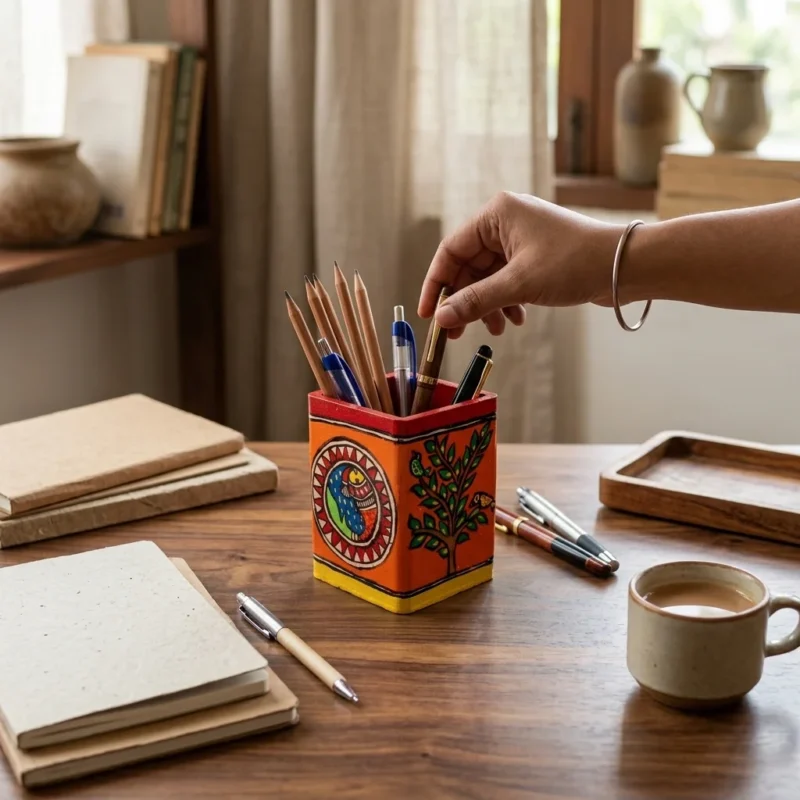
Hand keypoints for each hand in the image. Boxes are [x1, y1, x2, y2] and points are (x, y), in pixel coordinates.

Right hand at [418, 192, 623, 337]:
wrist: (625, 267)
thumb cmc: (575, 263)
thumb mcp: (519, 285)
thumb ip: (476, 301)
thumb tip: (441, 319)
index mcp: (497, 214)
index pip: (451, 251)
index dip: (436, 285)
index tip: (428, 315)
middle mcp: (506, 222)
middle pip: (468, 266)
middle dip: (465, 301)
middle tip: (456, 333)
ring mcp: (521, 240)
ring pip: (487, 277)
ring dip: (487, 306)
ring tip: (495, 330)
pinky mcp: (535, 257)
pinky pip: (506, 281)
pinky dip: (505, 302)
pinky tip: (514, 320)